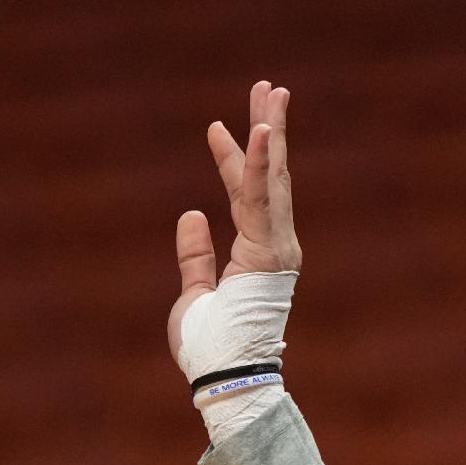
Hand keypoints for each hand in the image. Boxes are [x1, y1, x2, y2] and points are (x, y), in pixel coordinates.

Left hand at [169, 80, 300, 370]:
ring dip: (270, 133)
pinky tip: (262, 131)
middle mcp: (272, 245)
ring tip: (271, 92)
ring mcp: (275, 247)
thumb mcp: (193, 295)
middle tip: (267, 87)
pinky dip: (261, 165)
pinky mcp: (271, 250)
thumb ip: (195, 256)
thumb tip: (190, 214)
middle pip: (267, 177)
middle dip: (267, 130)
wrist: (225, 377)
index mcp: (255, 255)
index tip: (216, 127)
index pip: (241, 196)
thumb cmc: (210, 348)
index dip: (230, 160)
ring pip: (270, 180)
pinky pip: (262, 199)